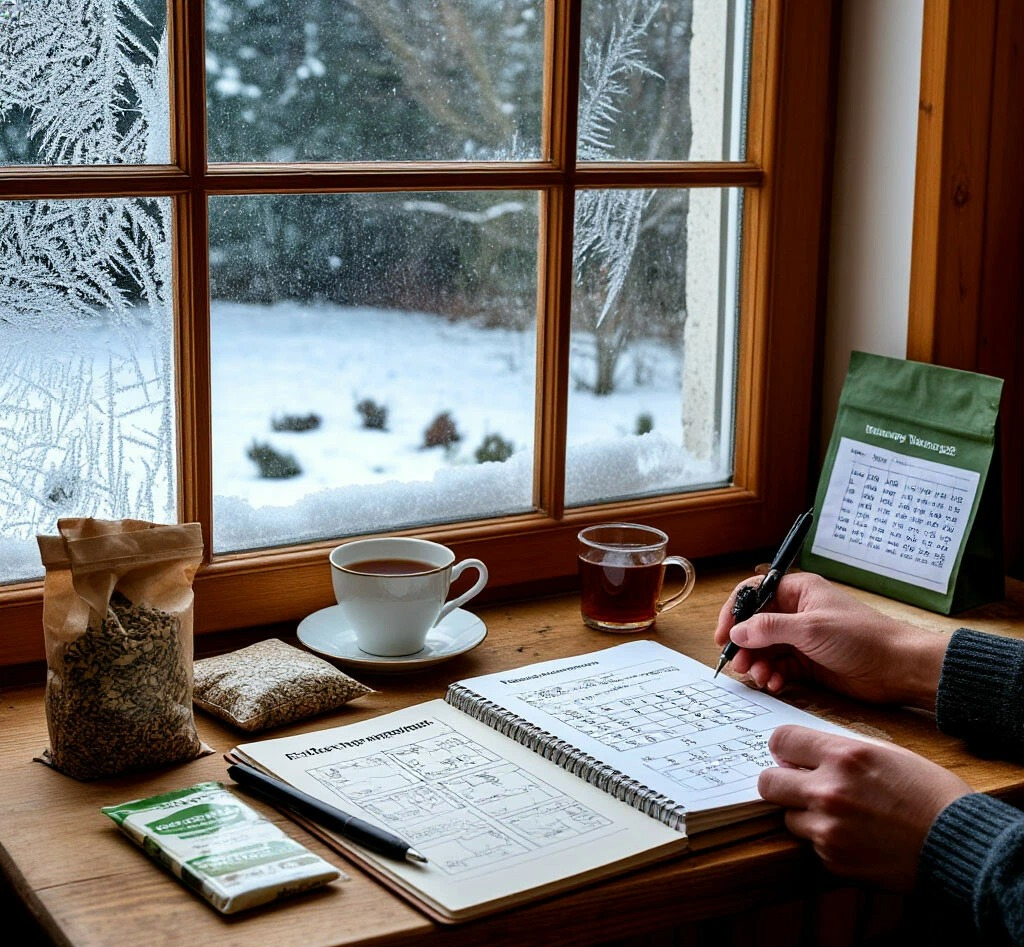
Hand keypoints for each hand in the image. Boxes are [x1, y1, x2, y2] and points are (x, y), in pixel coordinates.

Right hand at [714, 572, 946, 708]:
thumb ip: (769, 629)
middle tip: (739, 665)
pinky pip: (779, 668)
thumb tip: (736, 633)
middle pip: (755, 626)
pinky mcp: (808, 663)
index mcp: (797, 591)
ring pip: (765, 650)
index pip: (753, 594)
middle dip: (745, 646)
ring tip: (761, 678)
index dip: (734, 613)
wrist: (898, 668)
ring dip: (758, 664)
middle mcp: (796, 613)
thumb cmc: (861, 637)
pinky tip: (775, 684)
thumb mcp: (810, 628)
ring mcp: (801, 639)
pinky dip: (773, 676)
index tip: (723, 636)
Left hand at [759, 725, 971, 888]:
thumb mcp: (885, 752)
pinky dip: (826, 841)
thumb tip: (804, 753)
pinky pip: (812, 846)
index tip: (791, 756)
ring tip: (840, 815)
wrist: (958, 843)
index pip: (781, 741)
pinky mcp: (834, 861)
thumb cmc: (928, 792)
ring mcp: (829, 830)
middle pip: (768, 783)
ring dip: (805, 815)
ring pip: (789, 818)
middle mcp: (829, 792)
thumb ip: (839, 750)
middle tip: (798, 785)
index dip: (784, 748)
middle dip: (780, 782)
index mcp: (843, 757)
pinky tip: (856, 837)